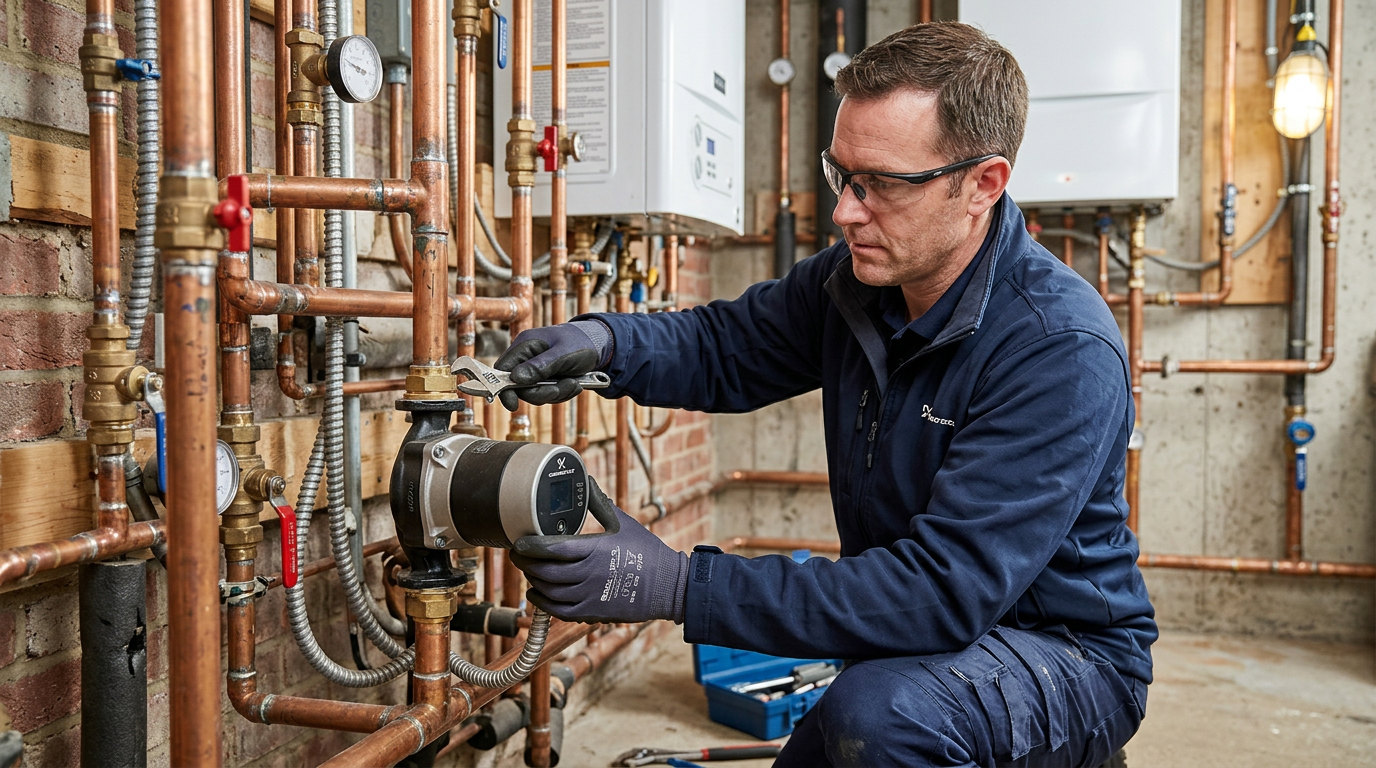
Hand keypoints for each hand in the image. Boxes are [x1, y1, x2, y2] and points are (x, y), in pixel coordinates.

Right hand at [493, 320, 611, 410]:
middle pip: (519, 387)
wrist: (600, 345)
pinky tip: (574, 384)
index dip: (504, 388)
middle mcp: (527, 358)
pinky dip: (561, 394)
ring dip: (555, 393)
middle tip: (561, 388)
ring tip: (573, 383)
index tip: (513, 404)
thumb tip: (516, 379)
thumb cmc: (581, 342)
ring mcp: (536, 370)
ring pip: (534, 394)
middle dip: (541, 392)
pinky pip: (547, 395)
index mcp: (525, 345)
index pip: (502, 370)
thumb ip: (540, 366)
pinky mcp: (546, 379)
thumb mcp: (563, 353)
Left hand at [510, 478, 687, 624]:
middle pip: (544, 570)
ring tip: (529, 569)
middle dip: (525, 562)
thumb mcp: (624, 523)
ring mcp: (589, 596)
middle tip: (518, 553)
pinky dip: (542, 603)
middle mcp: (588, 574)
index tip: (519, 540)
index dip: (530, 545)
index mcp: (594, 549)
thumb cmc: (647, 551)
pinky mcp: (592, 612)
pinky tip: (537, 593)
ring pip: (548, 591)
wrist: (668, 585)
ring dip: (533, 580)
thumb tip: (586, 481)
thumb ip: (600, 503)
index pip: (551, 548)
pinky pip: (558, 611)